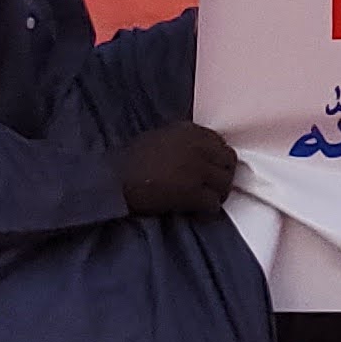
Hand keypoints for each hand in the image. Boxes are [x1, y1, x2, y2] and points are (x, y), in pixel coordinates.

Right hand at [114, 122, 238, 215]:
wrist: (111, 180)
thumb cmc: (128, 161)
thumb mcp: (160, 139)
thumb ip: (184, 142)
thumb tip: (202, 154)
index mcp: (189, 131)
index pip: (220, 143)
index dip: (218, 158)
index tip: (213, 168)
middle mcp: (197, 146)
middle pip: (228, 161)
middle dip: (224, 174)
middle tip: (215, 186)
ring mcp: (197, 169)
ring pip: (224, 182)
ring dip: (219, 193)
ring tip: (209, 200)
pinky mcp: (192, 191)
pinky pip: (212, 202)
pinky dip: (210, 208)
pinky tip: (200, 211)